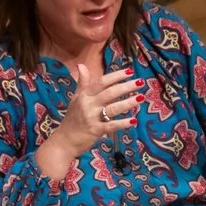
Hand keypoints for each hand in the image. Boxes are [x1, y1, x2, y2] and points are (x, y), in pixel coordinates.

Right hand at [35, 61, 138, 179]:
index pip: (102, 82)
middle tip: (141, 82)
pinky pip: (111, 126)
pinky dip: (122, 123)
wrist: (64, 140)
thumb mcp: (76, 98)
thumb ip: (82, 83)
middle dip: (126, 86)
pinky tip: (133, 120)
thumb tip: (81, 65)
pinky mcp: (95, 131)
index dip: (116, 76)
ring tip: (141, 97)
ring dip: (128, 103)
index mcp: (84, 95)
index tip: (129, 71)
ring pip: (112, 108)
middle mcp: (88, 104)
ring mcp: (91, 117)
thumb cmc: (72, 119)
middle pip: (110, 92)